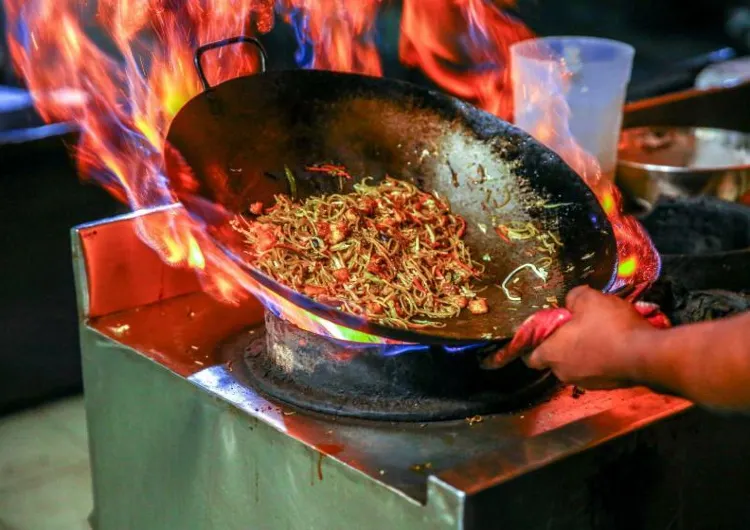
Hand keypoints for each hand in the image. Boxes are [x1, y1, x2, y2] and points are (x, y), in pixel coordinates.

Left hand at [525, 286, 658, 388]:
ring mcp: (586, 382)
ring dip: (581, 352)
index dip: (531, 345)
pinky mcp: (607, 386)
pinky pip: (595, 370)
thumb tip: (571, 301)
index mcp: (552, 354)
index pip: (529, 357)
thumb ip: (573, 297)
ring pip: (575, 365)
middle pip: (553, 359)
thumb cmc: (610, 327)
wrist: (647, 355)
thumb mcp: (589, 299)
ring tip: (596, 333)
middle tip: (572, 327)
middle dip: (560, 345)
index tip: (539, 333)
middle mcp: (564, 373)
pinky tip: (612, 344)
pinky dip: (599, 359)